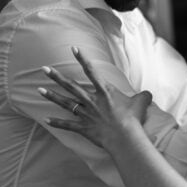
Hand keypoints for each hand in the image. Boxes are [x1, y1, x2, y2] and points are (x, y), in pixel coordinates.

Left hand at [38, 47, 152, 149]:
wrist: (125, 137)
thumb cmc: (133, 118)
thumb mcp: (142, 102)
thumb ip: (143, 96)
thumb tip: (148, 94)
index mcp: (105, 91)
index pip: (91, 71)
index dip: (82, 58)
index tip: (74, 48)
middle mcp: (92, 100)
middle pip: (71, 86)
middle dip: (56, 76)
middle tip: (43, 69)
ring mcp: (86, 114)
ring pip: (65, 103)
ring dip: (52, 96)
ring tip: (39, 90)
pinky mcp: (84, 128)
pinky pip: (67, 125)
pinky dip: (57, 123)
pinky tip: (45, 120)